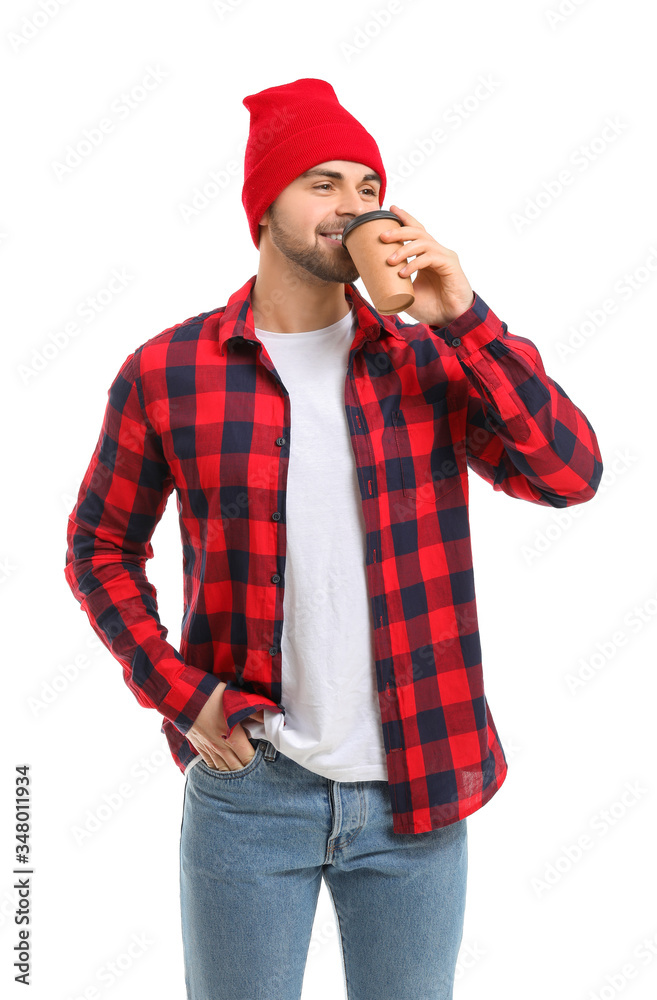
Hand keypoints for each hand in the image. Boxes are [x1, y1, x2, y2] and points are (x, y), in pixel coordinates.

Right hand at [186, 681, 256, 770]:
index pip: (248, 758)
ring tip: (241, 779)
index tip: (264, 764)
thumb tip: (273, 714)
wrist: (184, 698)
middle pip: (237, 768)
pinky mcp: (199, 747)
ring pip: (223, 769)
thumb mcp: (236, 699)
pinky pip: (210, 764)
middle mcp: (221, 747)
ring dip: (232, 774)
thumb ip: (255, 711)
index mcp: (233, 737)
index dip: (257, 763)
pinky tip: (222, 772)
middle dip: (246, 772)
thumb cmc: (212, 696)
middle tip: (255, 775)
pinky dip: (217, 770)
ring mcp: (208, 749)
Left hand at [380, 204, 474, 326]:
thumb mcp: (408, 294)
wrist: (451, 319)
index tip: (390, 209)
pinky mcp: (450, 265)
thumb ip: (395, 285)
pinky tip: (403, 272)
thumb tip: (372, 282)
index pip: (416, 231)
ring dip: (404, 248)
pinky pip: (429, 257)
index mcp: (427, 255)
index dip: (404, 218)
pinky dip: (414, 263)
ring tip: (389, 260)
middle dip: (399, 230)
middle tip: (382, 236)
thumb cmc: (432, 307)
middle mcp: (436, 252)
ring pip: (423, 242)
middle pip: (417, 232)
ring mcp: (444, 257)